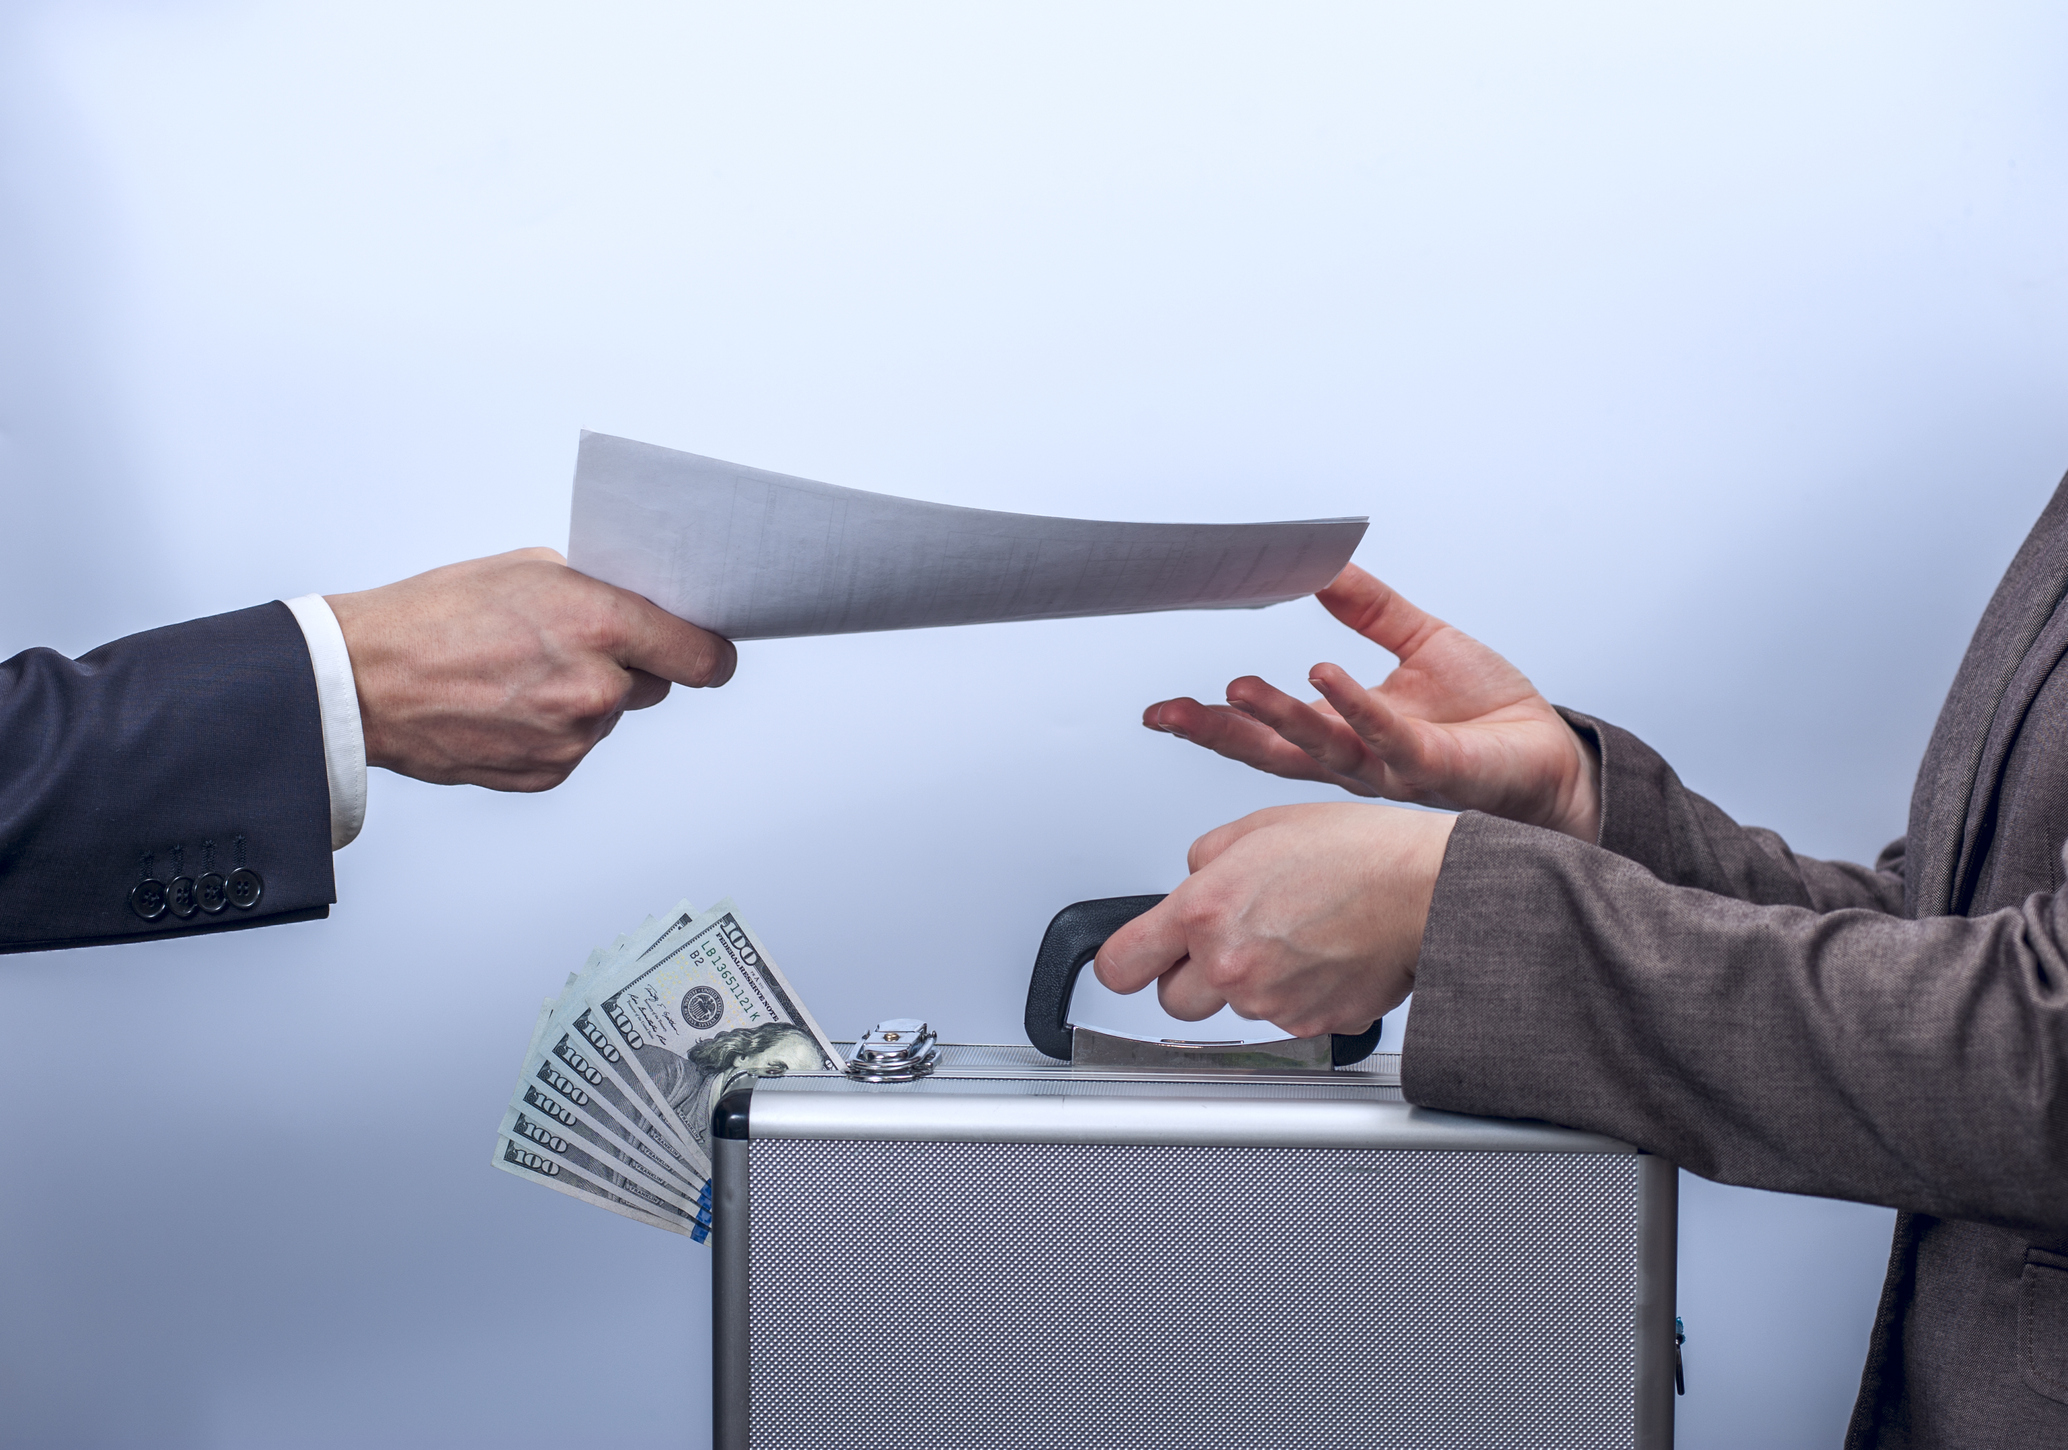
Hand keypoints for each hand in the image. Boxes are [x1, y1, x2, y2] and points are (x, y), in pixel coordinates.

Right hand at [326, 548, 735, 791]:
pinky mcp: (549, 774)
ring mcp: (574, 739)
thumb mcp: (529, 571)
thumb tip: (642, 608)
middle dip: (628, 665)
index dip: (709, 653)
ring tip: (520, 674)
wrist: (364, 681)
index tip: (711, 654)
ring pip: (611, 715)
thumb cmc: (435, 617)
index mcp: (601, 625)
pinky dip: (553, 728)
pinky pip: (576, 746)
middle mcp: (597, 688)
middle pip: (656, 684)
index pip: (701, 655)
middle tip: (572, 646)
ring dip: (585, 697)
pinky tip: (507, 705)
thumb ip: (599, 593)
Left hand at [1093, 802, 1455, 1037]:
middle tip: (1231, 939)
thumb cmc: (1357, 852)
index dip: (1122, 963)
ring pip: (1235, 1009)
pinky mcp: (1311, 1026)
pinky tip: (1324, 954)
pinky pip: (1286, 1019)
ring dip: (1251, 981)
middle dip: (1192, 975)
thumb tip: (1194, 880)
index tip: (1130, 961)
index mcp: (1204, 911)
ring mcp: (1271, 1003)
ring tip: (1296, 934)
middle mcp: (1230, 965)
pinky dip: (1297, 994)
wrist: (1427, 889)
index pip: (1121, 965)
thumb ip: (1206, 861)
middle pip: (1174, 1001)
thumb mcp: (1259, 827)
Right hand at [1141, 563, 1599, 841]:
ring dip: (1277, 715)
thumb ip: (1369, 609)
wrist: (1553, 756)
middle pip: (1275, 753)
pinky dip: (1352, 704)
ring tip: (1237, 687)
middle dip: (1220, 735)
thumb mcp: (1420, 642)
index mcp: (1349, 735)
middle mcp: (1360, 761)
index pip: (1268, 733)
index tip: (1164, 713)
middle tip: (1173, 715)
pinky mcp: (1433, 765)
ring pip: (1321, 747)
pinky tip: (1323, 676)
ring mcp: (1393, 768)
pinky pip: (1385, 735)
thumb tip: (1324, 567)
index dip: (1215, 724)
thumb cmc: (1492, 716)